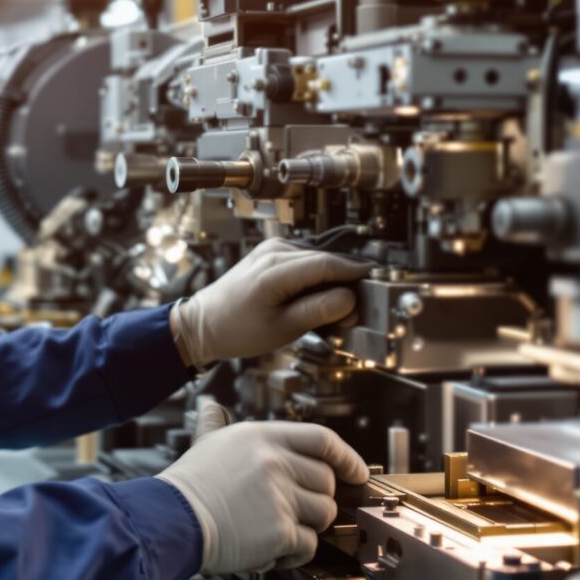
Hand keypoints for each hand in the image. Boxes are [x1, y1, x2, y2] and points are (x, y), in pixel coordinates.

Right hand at [156, 400, 368, 573]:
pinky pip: (308, 545)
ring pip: (323, 514)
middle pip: (327, 481)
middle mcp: (276, 462)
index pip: (323, 440)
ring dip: (307, 527)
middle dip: (318, 500)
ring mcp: (280, 496)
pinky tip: (273, 551)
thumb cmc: (186, 486)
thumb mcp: (205, 443)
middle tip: (298, 511)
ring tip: (278, 531)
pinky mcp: (279, 531)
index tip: (357, 472)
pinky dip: (295, 553)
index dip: (347, 458)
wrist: (170, 520)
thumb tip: (210, 407)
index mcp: (263, 437)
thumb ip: (216, 424)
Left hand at [170, 238, 371, 366]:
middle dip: (346, 281)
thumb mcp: (283, 329)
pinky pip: (305, 260)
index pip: (328, 264)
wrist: (204, 323)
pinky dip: (317, 276)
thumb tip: (350, 299)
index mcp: (275, 271)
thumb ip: (319, 312)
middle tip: (358, 307)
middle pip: (325, 259)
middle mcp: (274, 251)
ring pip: (317, 259)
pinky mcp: (271, 253)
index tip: (375, 287)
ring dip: (332, 278)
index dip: (355, 274)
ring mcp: (272, 249)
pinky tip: (319, 296)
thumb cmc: (237, 330)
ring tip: (337, 307)